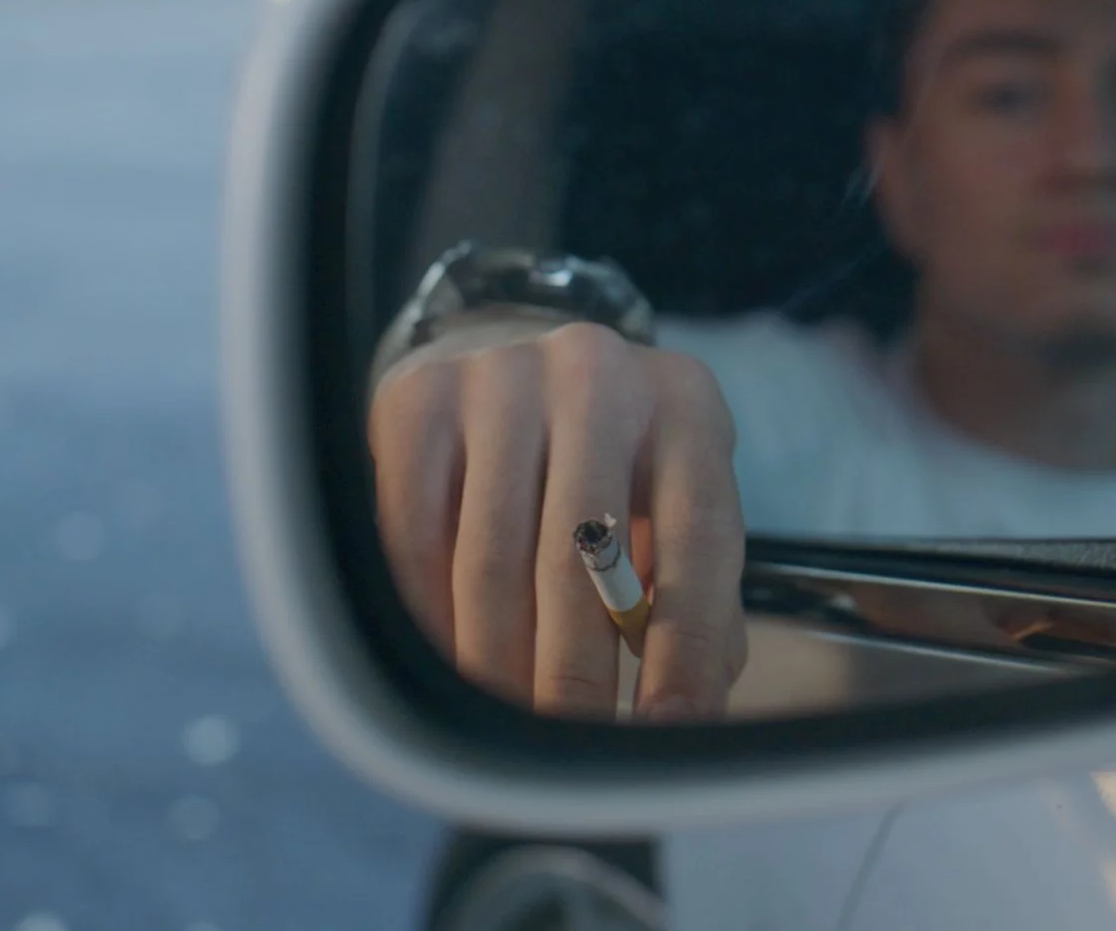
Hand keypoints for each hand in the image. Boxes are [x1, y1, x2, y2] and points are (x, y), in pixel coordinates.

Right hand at [368, 319, 747, 720]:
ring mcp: (500, 376)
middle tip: (567, 749)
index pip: (700, 537)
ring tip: (505, 723)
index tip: (671, 728)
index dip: (687, 645)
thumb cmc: (610, 465)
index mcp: (685, 404)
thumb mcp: (670, 505)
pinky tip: (448, 661)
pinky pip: (415, 537)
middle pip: (584, 554)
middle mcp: (596, 373)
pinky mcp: (416, 398)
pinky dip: (429, 615)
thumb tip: (684, 711)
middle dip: (575, 673)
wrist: (508, 366)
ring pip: (492, 558)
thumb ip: (689, 595)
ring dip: (496, 661)